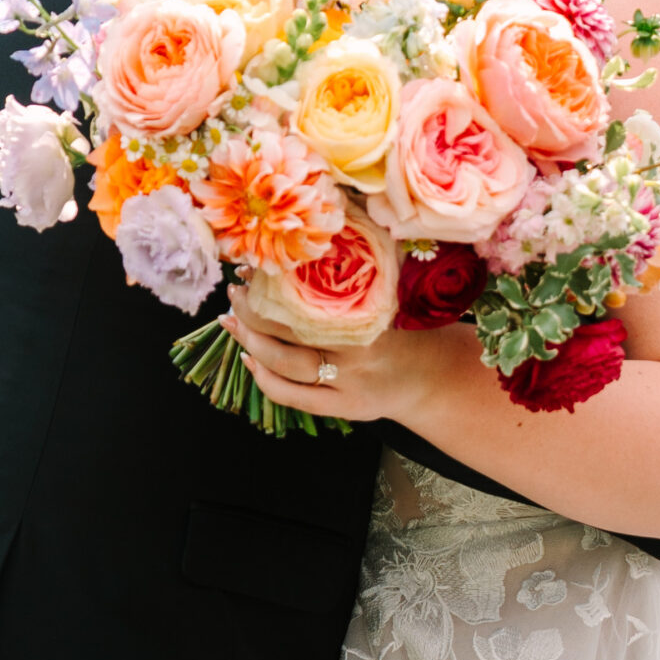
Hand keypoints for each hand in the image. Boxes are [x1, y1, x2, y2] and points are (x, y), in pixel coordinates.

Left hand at [222, 286, 442, 424]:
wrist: (429, 377)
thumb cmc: (403, 328)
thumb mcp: (388, 296)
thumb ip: (355, 280)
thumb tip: (301, 252)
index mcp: (369, 316)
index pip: (310, 297)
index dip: (275, 283)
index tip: (254, 265)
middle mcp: (356, 351)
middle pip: (291, 329)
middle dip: (254, 310)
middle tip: (235, 290)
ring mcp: (346, 383)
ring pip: (285, 363)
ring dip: (250, 340)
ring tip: (230, 320)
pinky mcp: (341, 407)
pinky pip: (292, 396)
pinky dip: (264, 378)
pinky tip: (248, 358)